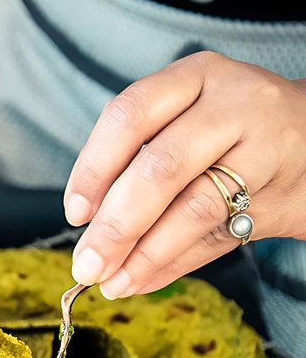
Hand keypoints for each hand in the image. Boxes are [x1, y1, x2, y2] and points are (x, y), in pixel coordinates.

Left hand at [63, 52, 305, 296]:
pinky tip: (143, 279)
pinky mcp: (281, 190)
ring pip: (193, 205)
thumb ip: (138, 174)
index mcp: (194, 77)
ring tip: (112, 281)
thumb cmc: (237, 134)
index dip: (94, 166)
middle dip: (115, 224)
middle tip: (86, 263)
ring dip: (144, 253)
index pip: (130, 114)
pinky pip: (219, 233)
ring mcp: (264, 144)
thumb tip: (91, 241)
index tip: (75, 211)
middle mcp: (231, 102)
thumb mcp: (188, 128)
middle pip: (161, 166)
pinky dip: (174, 262)